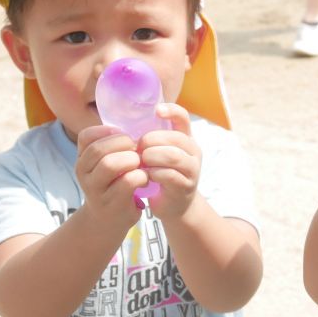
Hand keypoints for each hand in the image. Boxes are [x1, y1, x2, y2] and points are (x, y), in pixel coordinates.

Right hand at [75, 125, 146, 230]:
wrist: (107, 220)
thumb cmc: (112, 184)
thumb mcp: (104, 163)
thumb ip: (112, 144)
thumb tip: (136, 121)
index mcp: (82, 158)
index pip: (87, 136)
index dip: (108, 131)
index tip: (125, 136)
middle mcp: (83, 173)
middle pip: (100, 149)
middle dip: (124, 145)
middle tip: (138, 150)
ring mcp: (95, 190)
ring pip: (111, 164)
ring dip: (132, 160)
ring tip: (141, 164)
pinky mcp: (111, 203)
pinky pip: (128, 181)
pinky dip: (141, 176)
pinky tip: (145, 179)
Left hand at [137, 103, 202, 222]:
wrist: (174, 204)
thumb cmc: (161, 173)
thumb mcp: (158, 153)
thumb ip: (150, 139)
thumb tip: (124, 125)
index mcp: (185, 138)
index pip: (183, 117)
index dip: (172, 111)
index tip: (156, 111)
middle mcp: (193, 151)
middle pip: (175, 138)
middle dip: (151, 141)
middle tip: (137, 148)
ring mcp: (192, 169)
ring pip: (173, 156)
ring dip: (152, 158)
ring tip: (141, 163)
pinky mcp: (186, 186)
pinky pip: (169, 175)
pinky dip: (154, 174)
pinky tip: (145, 176)